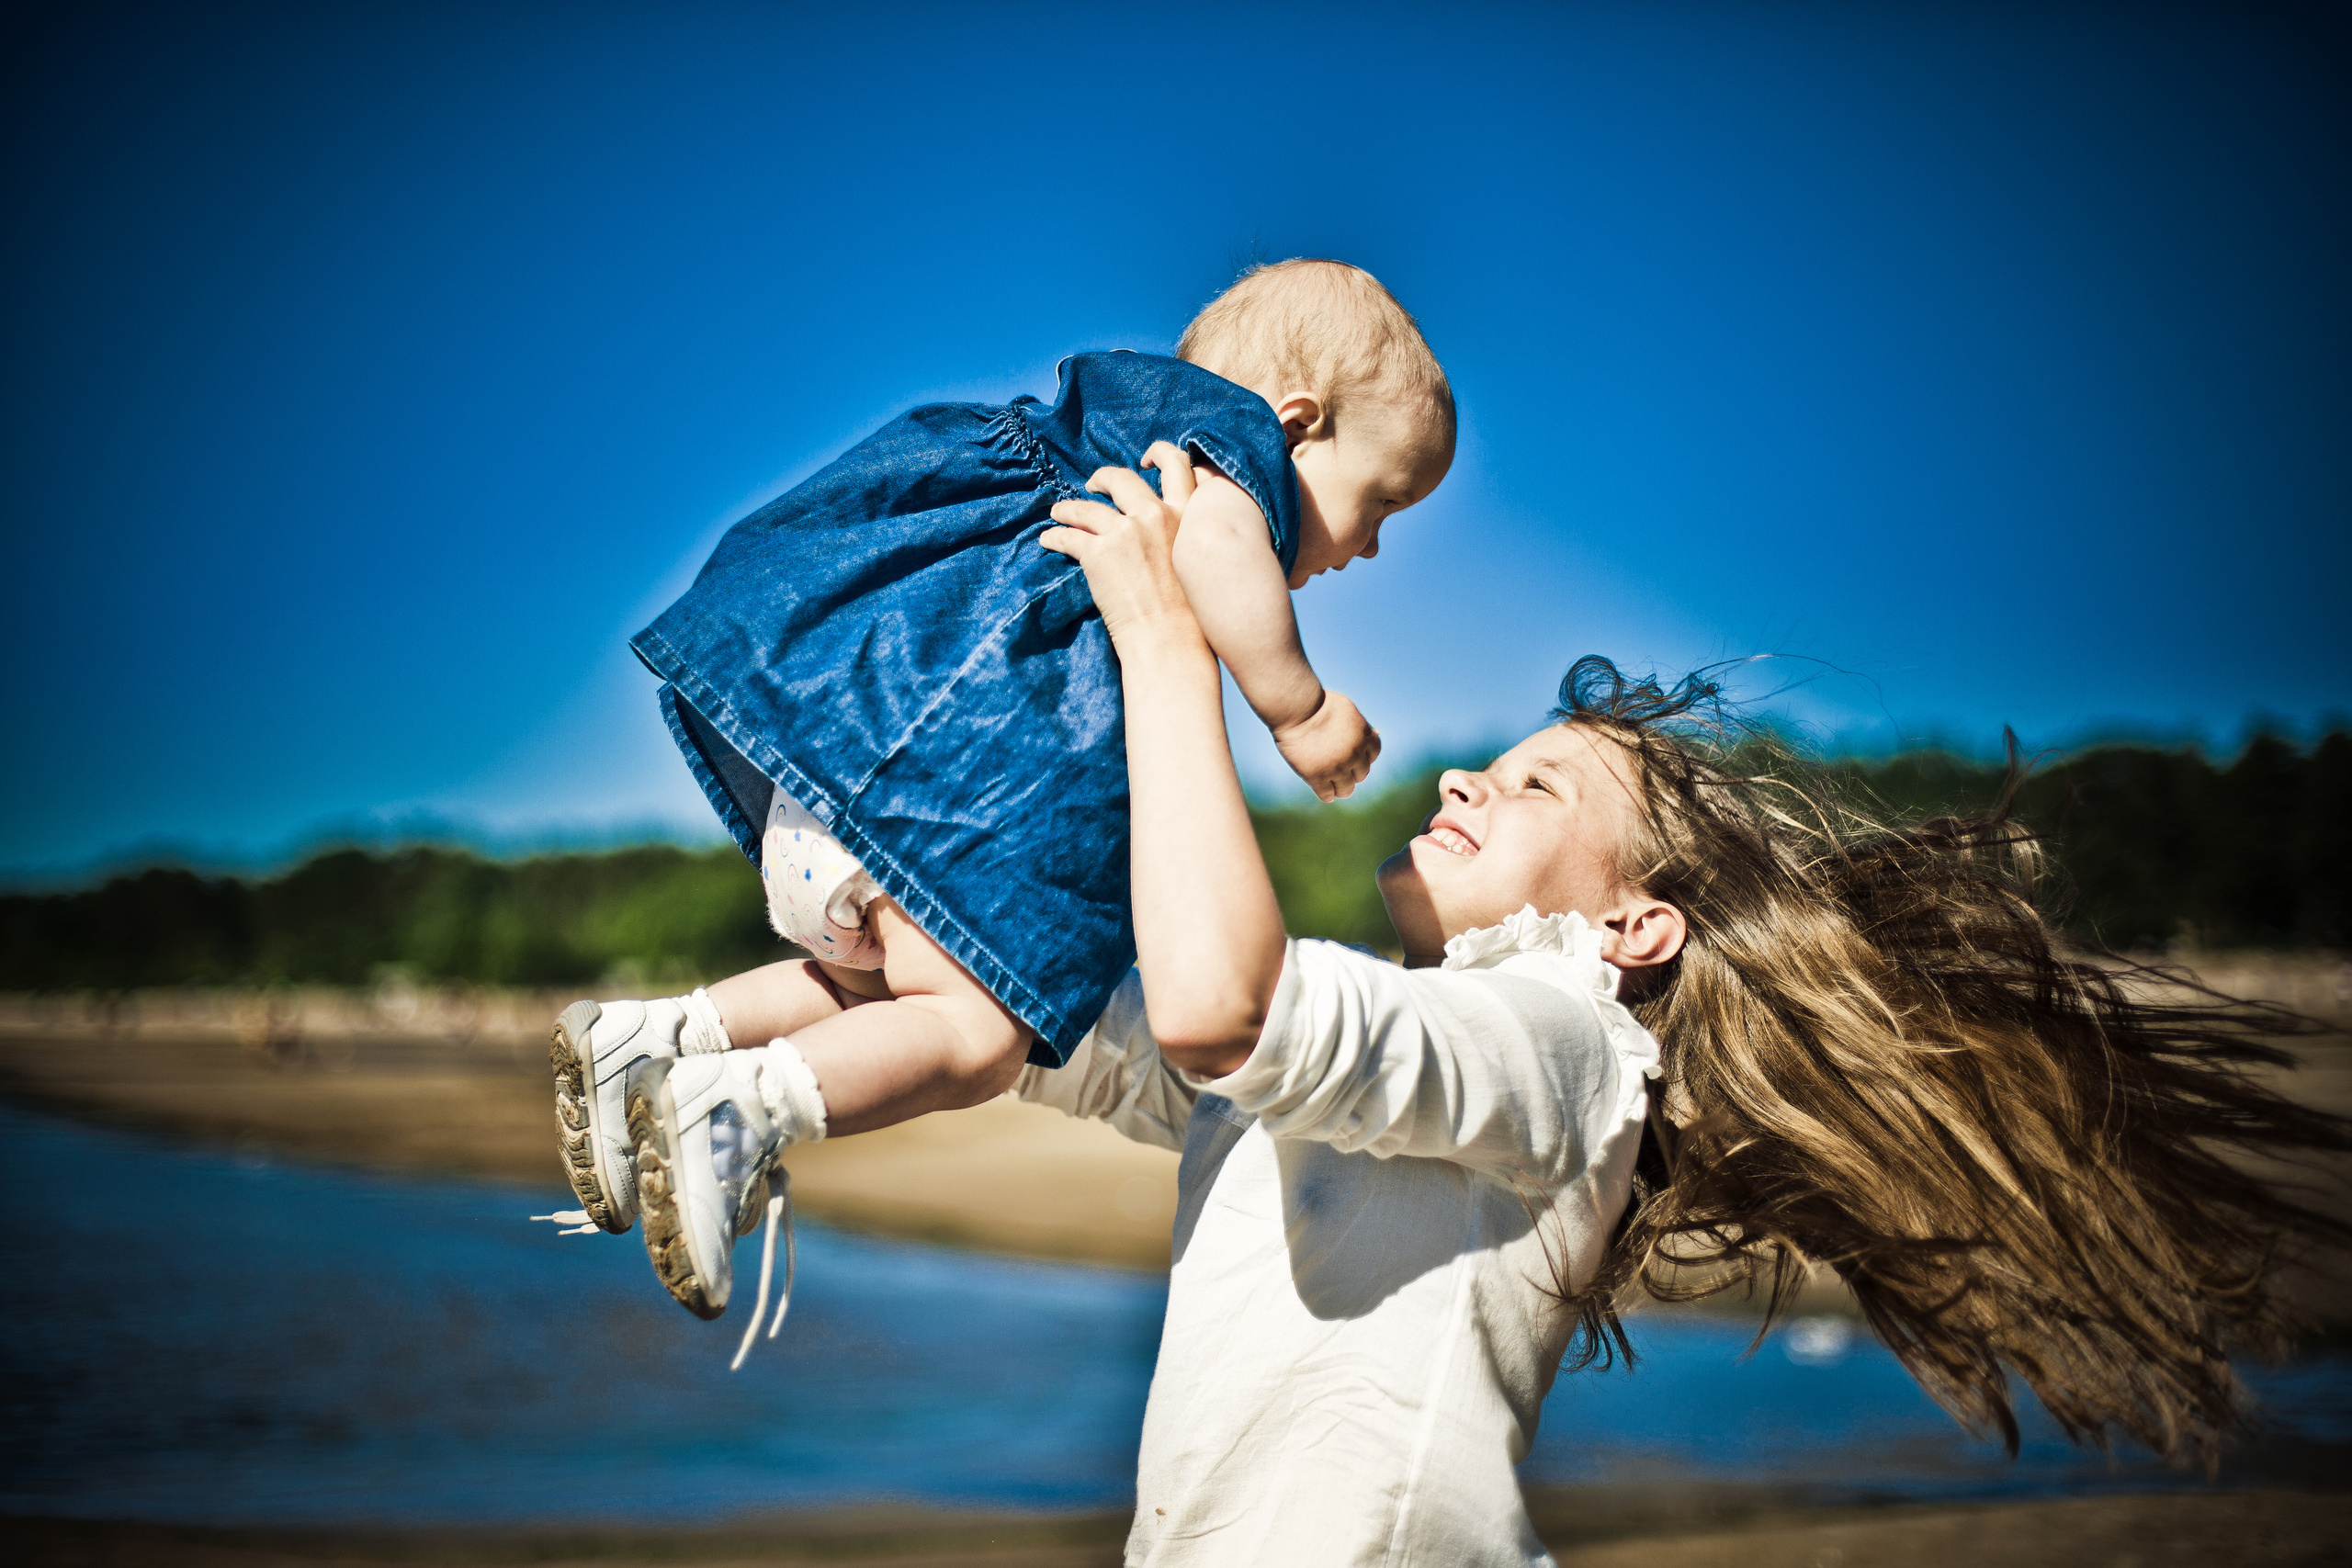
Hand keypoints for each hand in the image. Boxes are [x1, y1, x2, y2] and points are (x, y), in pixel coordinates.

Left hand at [1039, 442, 1202, 648]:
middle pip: (1123, 478)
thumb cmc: (1186, 614)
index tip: (1146, 459)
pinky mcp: (1098, 553)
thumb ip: (1181, 536)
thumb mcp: (1196, 561)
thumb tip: (1158, 529)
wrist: (1168, 640)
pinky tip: (1048, 539)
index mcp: (1186, 516)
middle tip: (1093, 484)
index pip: (1179, 467)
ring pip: (1087, 507)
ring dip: (1069, 508)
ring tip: (1059, 512)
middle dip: (1104, 477)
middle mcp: (1156, 515)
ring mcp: (1126, 532)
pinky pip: (1068, 536)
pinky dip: (1055, 536)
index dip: (1161, 454)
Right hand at [1274, 689, 1379, 800]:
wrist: (1296, 709)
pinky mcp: (1317, 776)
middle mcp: (1354, 754)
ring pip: (1346, 790)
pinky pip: (1327, 795)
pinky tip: (1320, 787)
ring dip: (1340, 788)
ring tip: (1331, 783)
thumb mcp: (1347, 709)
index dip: (1362, 756)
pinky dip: (1326, 794)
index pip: (1372, 755)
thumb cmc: (1318, 704)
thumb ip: (1362, 724)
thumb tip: (1377, 733)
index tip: (1352, 756)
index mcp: (1363, 737)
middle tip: (1338, 768)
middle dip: (1351, 771)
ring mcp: (1336, 767)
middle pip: (1361, 775)